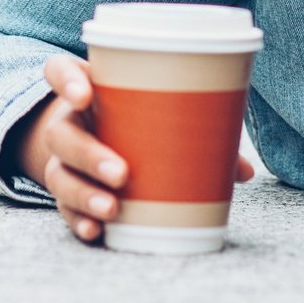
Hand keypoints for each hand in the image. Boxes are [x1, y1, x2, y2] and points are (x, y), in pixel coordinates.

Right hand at [12, 55, 255, 243]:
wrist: (90, 141)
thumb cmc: (132, 119)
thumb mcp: (155, 114)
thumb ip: (196, 132)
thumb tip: (244, 172)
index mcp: (87, 89)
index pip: (59, 72)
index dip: (66, 81)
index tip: (84, 95)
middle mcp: (67, 123)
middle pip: (63, 134)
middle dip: (90, 155)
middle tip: (122, 173)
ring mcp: (61, 160)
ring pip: (59, 175)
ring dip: (83, 193)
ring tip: (112, 208)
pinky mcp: (64, 191)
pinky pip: (62, 208)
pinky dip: (78, 219)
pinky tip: (96, 230)